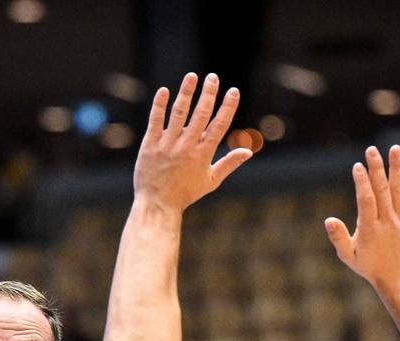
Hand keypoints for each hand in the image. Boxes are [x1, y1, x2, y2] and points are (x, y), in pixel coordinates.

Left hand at [134, 73, 252, 212]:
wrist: (157, 205)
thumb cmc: (185, 194)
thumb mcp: (211, 181)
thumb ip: (229, 163)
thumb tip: (248, 151)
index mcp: (203, 155)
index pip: (219, 126)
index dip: (228, 107)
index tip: (233, 91)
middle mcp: (186, 147)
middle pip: (201, 115)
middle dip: (208, 94)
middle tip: (213, 77)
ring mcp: (168, 145)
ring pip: (179, 113)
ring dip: (186, 93)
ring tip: (192, 76)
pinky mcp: (151, 145)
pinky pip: (156, 121)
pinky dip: (160, 105)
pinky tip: (164, 91)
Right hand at [324, 145, 399, 289]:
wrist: (395, 274)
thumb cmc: (367, 264)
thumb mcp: (348, 256)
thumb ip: (338, 238)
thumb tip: (328, 220)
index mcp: (370, 230)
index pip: (366, 202)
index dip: (362, 184)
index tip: (357, 167)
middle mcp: (387, 222)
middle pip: (383, 191)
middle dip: (377, 169)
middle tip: (371, 150)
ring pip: (399, 190)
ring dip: (396, 168)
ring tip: (395, 148)